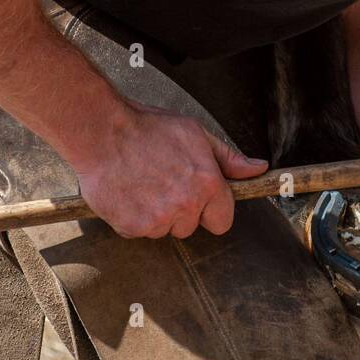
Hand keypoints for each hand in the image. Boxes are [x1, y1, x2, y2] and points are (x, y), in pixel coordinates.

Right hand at [74, 101, 267, 238]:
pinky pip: (139, 231)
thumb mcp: (196, 135)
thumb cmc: (149, 128)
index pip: (223, 221)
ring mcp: (158, 219)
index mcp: (208, 184)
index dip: (211, 209)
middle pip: (191, 226)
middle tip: (163, 182)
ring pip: (164, 229)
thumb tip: (258, 170)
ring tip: (142, 183)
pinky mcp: (132, 227)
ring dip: (156, 214)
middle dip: (181, 211)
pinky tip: (128, 192)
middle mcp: (186, 205)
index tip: (198, 199)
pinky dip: (133, 217)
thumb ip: (229, 158)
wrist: (101, 131)